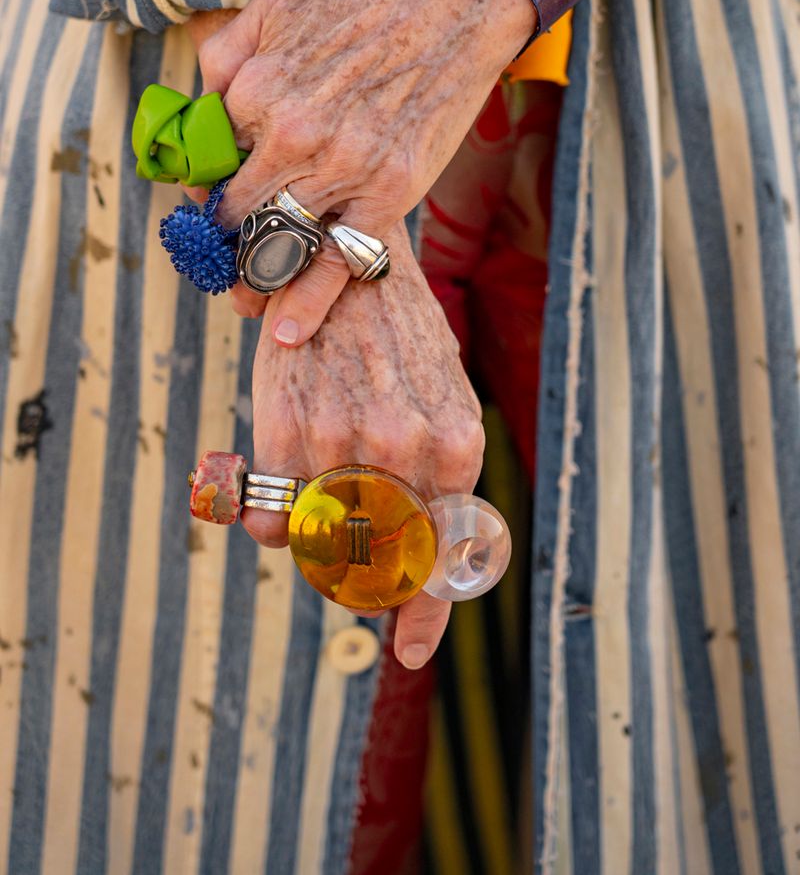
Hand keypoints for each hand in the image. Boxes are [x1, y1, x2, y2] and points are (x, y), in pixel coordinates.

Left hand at [196, 0, 535, 340]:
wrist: (454, 8)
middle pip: (235, 213)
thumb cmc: (362, 3)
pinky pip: (338, 261)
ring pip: (277, 245)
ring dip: (251, 282)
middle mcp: (292, 135)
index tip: (204, 204)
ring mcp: (343, 169)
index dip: (201, 189)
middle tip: (216, 261)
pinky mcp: (388, 195)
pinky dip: (308, 303)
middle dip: (219, 243)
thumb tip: (199, 104)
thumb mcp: (274, 3)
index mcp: (256, 90)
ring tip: (242, 301)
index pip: (206, 164)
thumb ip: (225, 53)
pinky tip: (286, 333)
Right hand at [241, 222, 484, 668]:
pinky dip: (271, 524)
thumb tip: (433, 549)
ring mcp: (344, 444)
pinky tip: (275, 498)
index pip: (440, 558)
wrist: (343, 254)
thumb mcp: (444, 394)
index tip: (408, 652)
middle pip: (377, 564)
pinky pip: (271, 520)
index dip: (422, 615)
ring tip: (310, 517)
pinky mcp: (288, 431)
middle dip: (359, 581)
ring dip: (313, 549)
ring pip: (321, 547)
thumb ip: (440, 471)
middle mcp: (406, 449)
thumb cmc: (399, 332)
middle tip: (344, 568)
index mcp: (457, 445)